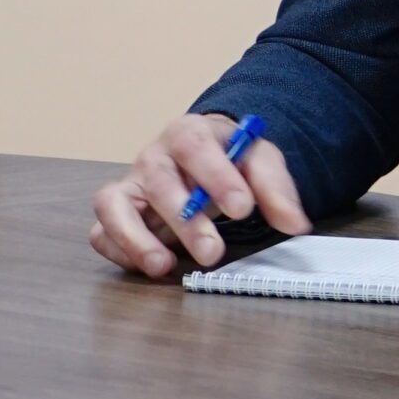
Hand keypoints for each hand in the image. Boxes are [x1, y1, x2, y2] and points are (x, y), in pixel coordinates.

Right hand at [89, 113, 309, 276]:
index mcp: (189, 133)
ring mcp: (129, 185)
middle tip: (213, 252)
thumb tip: (295, 224)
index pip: (195, 146)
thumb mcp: (260, 162)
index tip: (242, 208)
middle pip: (158, 182)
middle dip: (185, 221)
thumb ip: (277, 190)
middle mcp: (153, 157)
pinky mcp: (116, 214)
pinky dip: (120, 250)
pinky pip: (102, 231)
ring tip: (163, 265)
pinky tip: (151, 266)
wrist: (206, 158)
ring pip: (113, 205)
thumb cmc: (230, 160)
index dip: (216, 176)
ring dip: (135, 238)